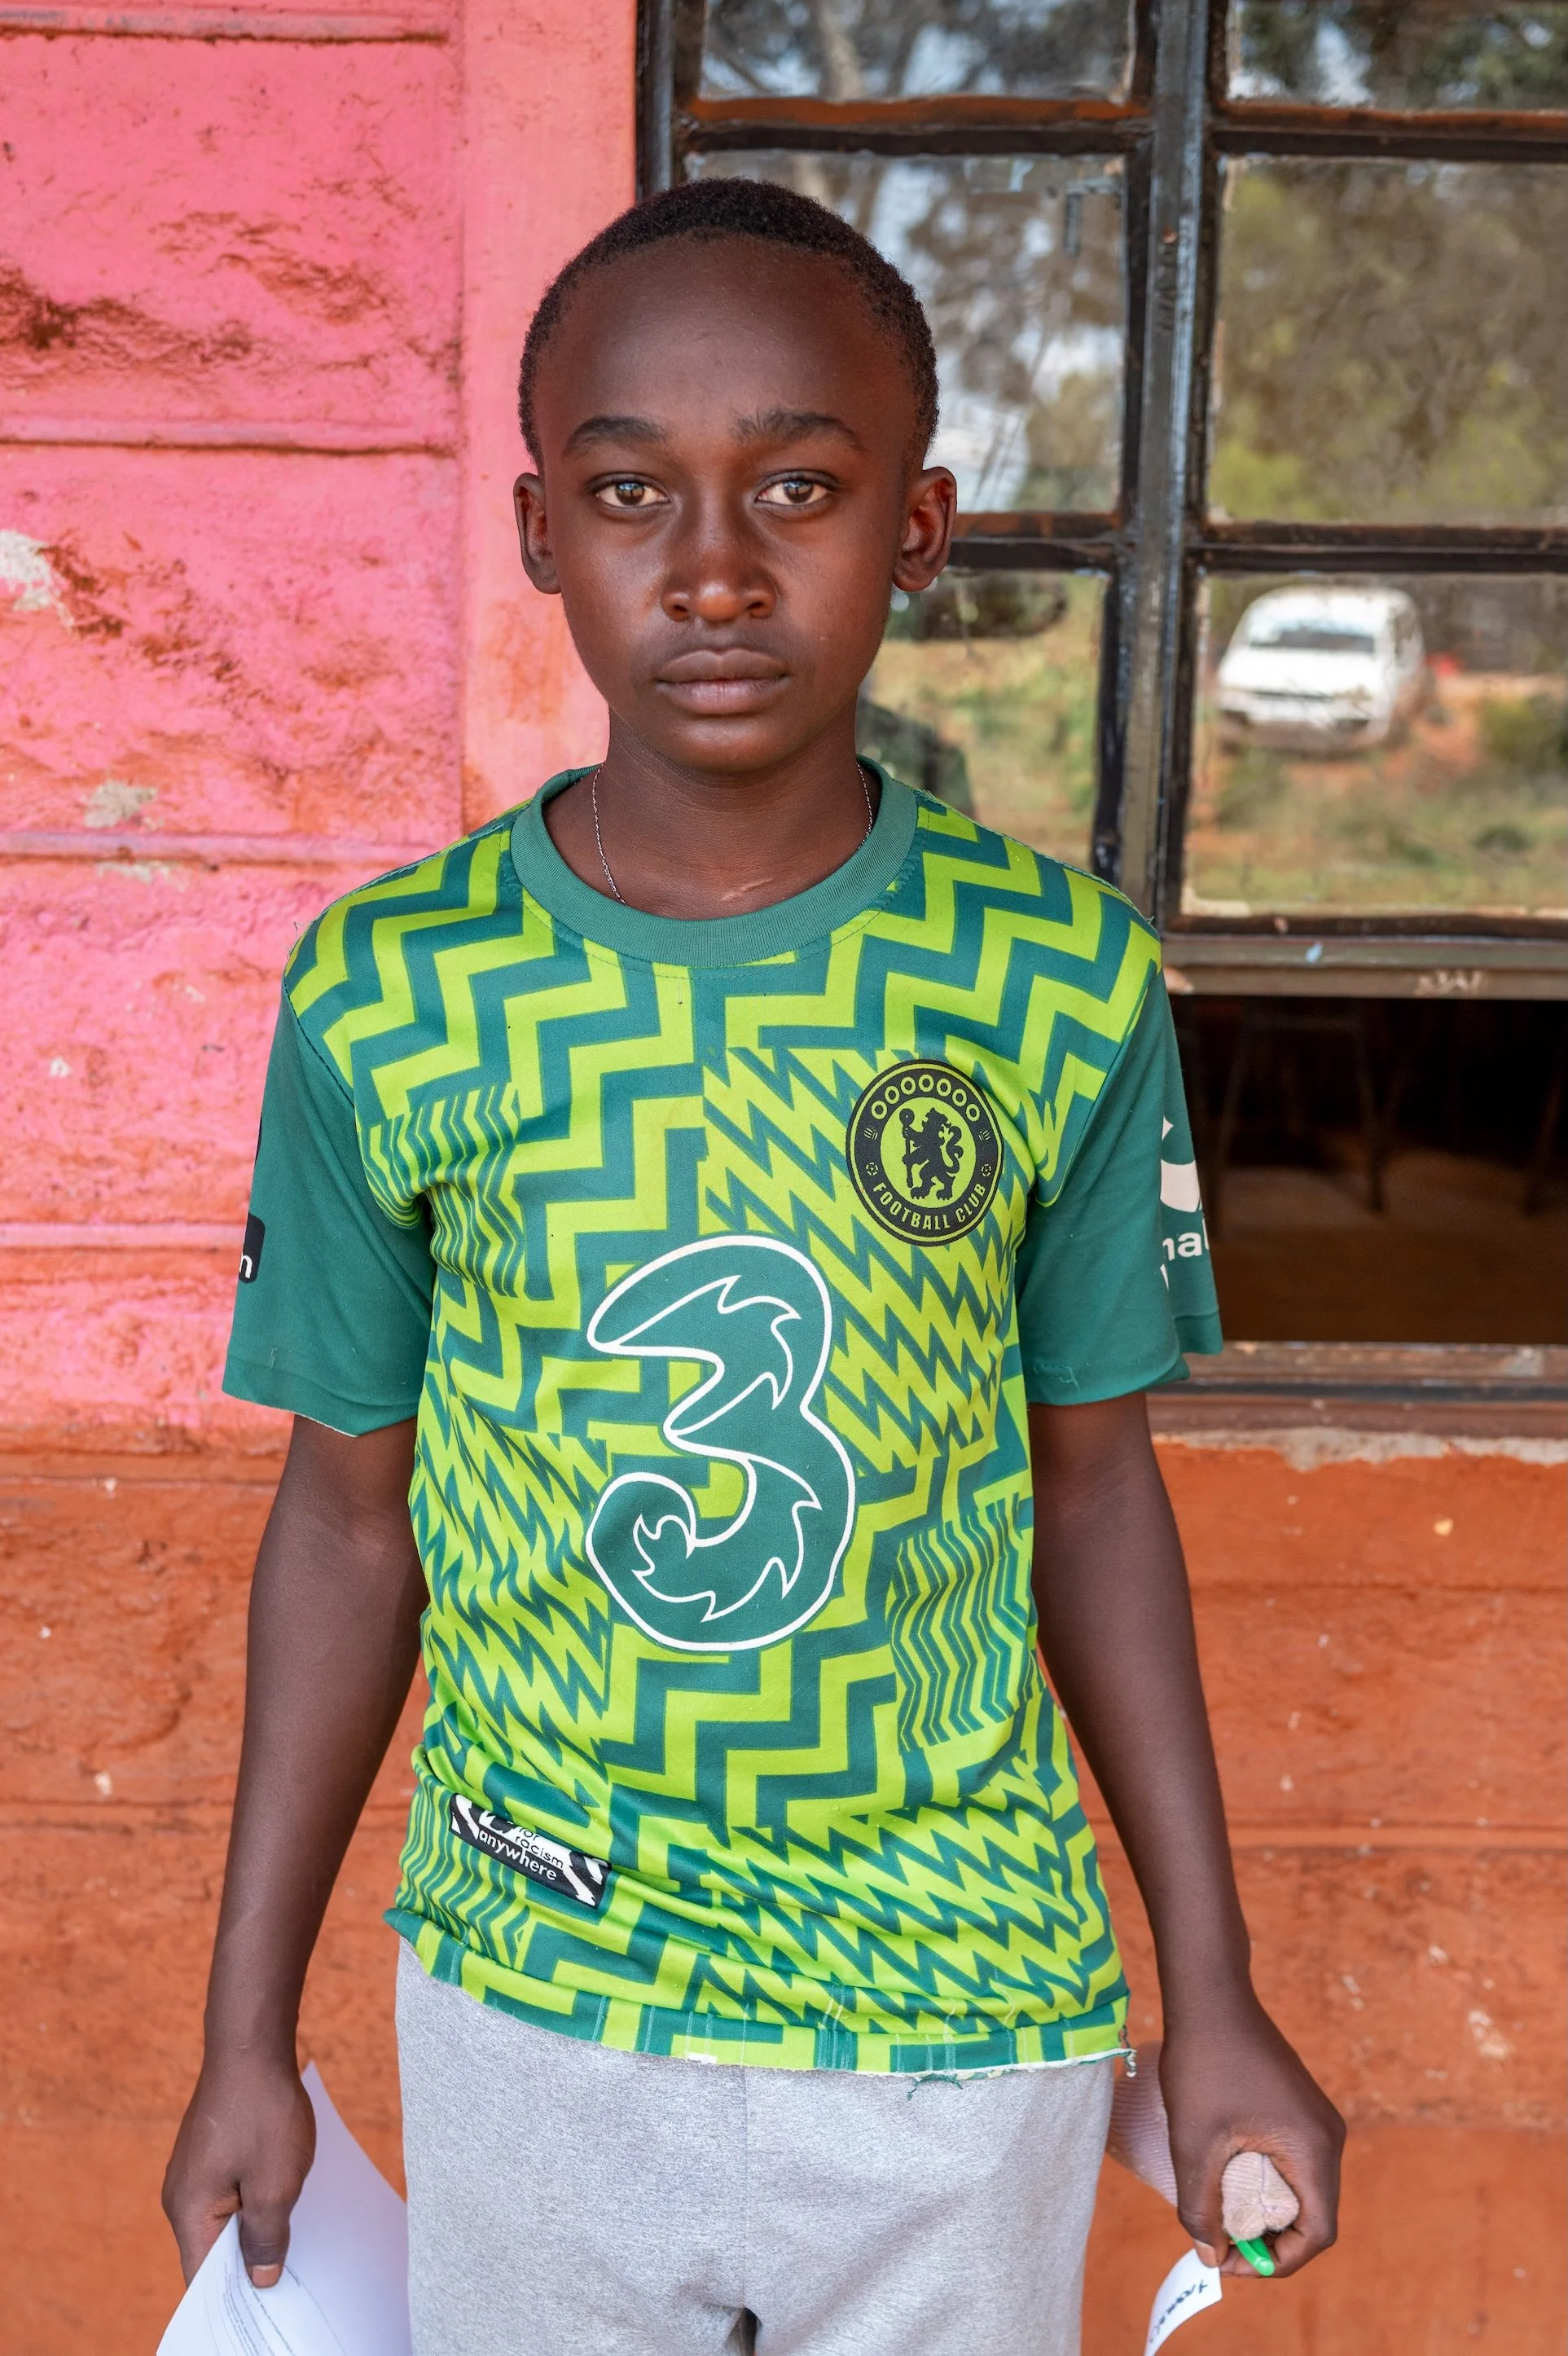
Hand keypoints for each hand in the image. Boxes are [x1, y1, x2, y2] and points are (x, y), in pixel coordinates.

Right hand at [162, 2051, 315, 2286]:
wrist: (251, 2043)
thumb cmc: (263, 2111)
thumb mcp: (276, 2185)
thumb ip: (266, 2239)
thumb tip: (261, 2280)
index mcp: (188, 2212)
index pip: (204, 2278)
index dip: (234, 2300)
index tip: (268, 2313)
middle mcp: (180, 2195)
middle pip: (212, 2251)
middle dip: (248, 2267)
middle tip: (289, 2285)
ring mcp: (193, 2171)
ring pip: (224, 2220)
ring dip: (255, 2231)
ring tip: (293, 2247)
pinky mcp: (209, 2151)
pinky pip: (230, 2191)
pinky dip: (254, 2202)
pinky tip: (283, 2199)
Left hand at [1159, 1995, 1343, 2278]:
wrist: (1209, 1994)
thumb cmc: (1203, 2063)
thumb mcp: (1194, 2143)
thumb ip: (1200, 2206)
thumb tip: (1208, 2255)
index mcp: (1314, 2148)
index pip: (1317, 2232)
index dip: (1278, 2261)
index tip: (1231, 2262)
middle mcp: (1327, 2137)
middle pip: (1312, 2214)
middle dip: (1268, 2239)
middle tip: (1220, 2243)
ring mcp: (1316, 2120)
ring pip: (1300, 2189)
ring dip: (1264, 2211)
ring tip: (1219, 2214)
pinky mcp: (1298, 2108)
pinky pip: (1291, 2162)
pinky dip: (1263, 2182)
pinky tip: (1225, 2178)